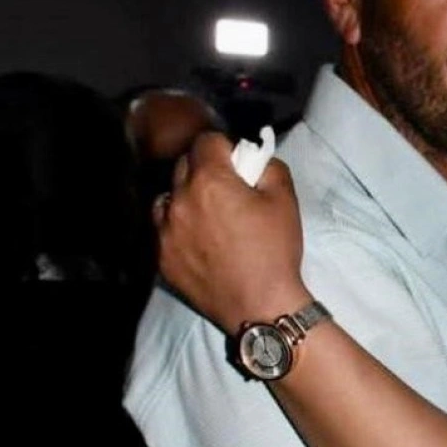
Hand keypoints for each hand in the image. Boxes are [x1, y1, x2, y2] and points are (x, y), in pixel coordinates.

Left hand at [154, 131, 309, 332]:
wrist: (259, 305)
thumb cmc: (275, 250)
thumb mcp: (286, 200)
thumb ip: (269, 167)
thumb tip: (255, 159)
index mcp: (210, 181)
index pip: (206, 141)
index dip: (225, 147)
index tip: (238, 163)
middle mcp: (179, 200)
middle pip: (183, 165)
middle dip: (204, 169)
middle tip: (227, 189)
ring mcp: (164, 230)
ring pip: (168, 197)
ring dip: (185, 197)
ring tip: (208, 216)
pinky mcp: (160, 256)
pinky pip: (163, 228)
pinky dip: (178, 226)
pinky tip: (199, 241)